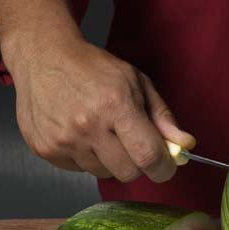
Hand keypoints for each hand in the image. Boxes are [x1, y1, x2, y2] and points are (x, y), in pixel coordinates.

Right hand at [10, 39, 192, 181]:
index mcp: (116, 106)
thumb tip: (185, 144)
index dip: (164, 168)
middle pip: (129, 173)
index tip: (166, 165)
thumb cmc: (94, 68)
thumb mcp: (137, 82)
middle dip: (138, 163)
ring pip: (105, 173)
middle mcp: (88, 126)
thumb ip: (163, 117)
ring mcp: (64, 140)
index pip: (149, 157)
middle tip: (132, 143)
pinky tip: (81, 134)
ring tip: (101, 132)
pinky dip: (87, 158)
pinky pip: (80, 170)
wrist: (43, 56)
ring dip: (110, 160)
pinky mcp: (46, 149)